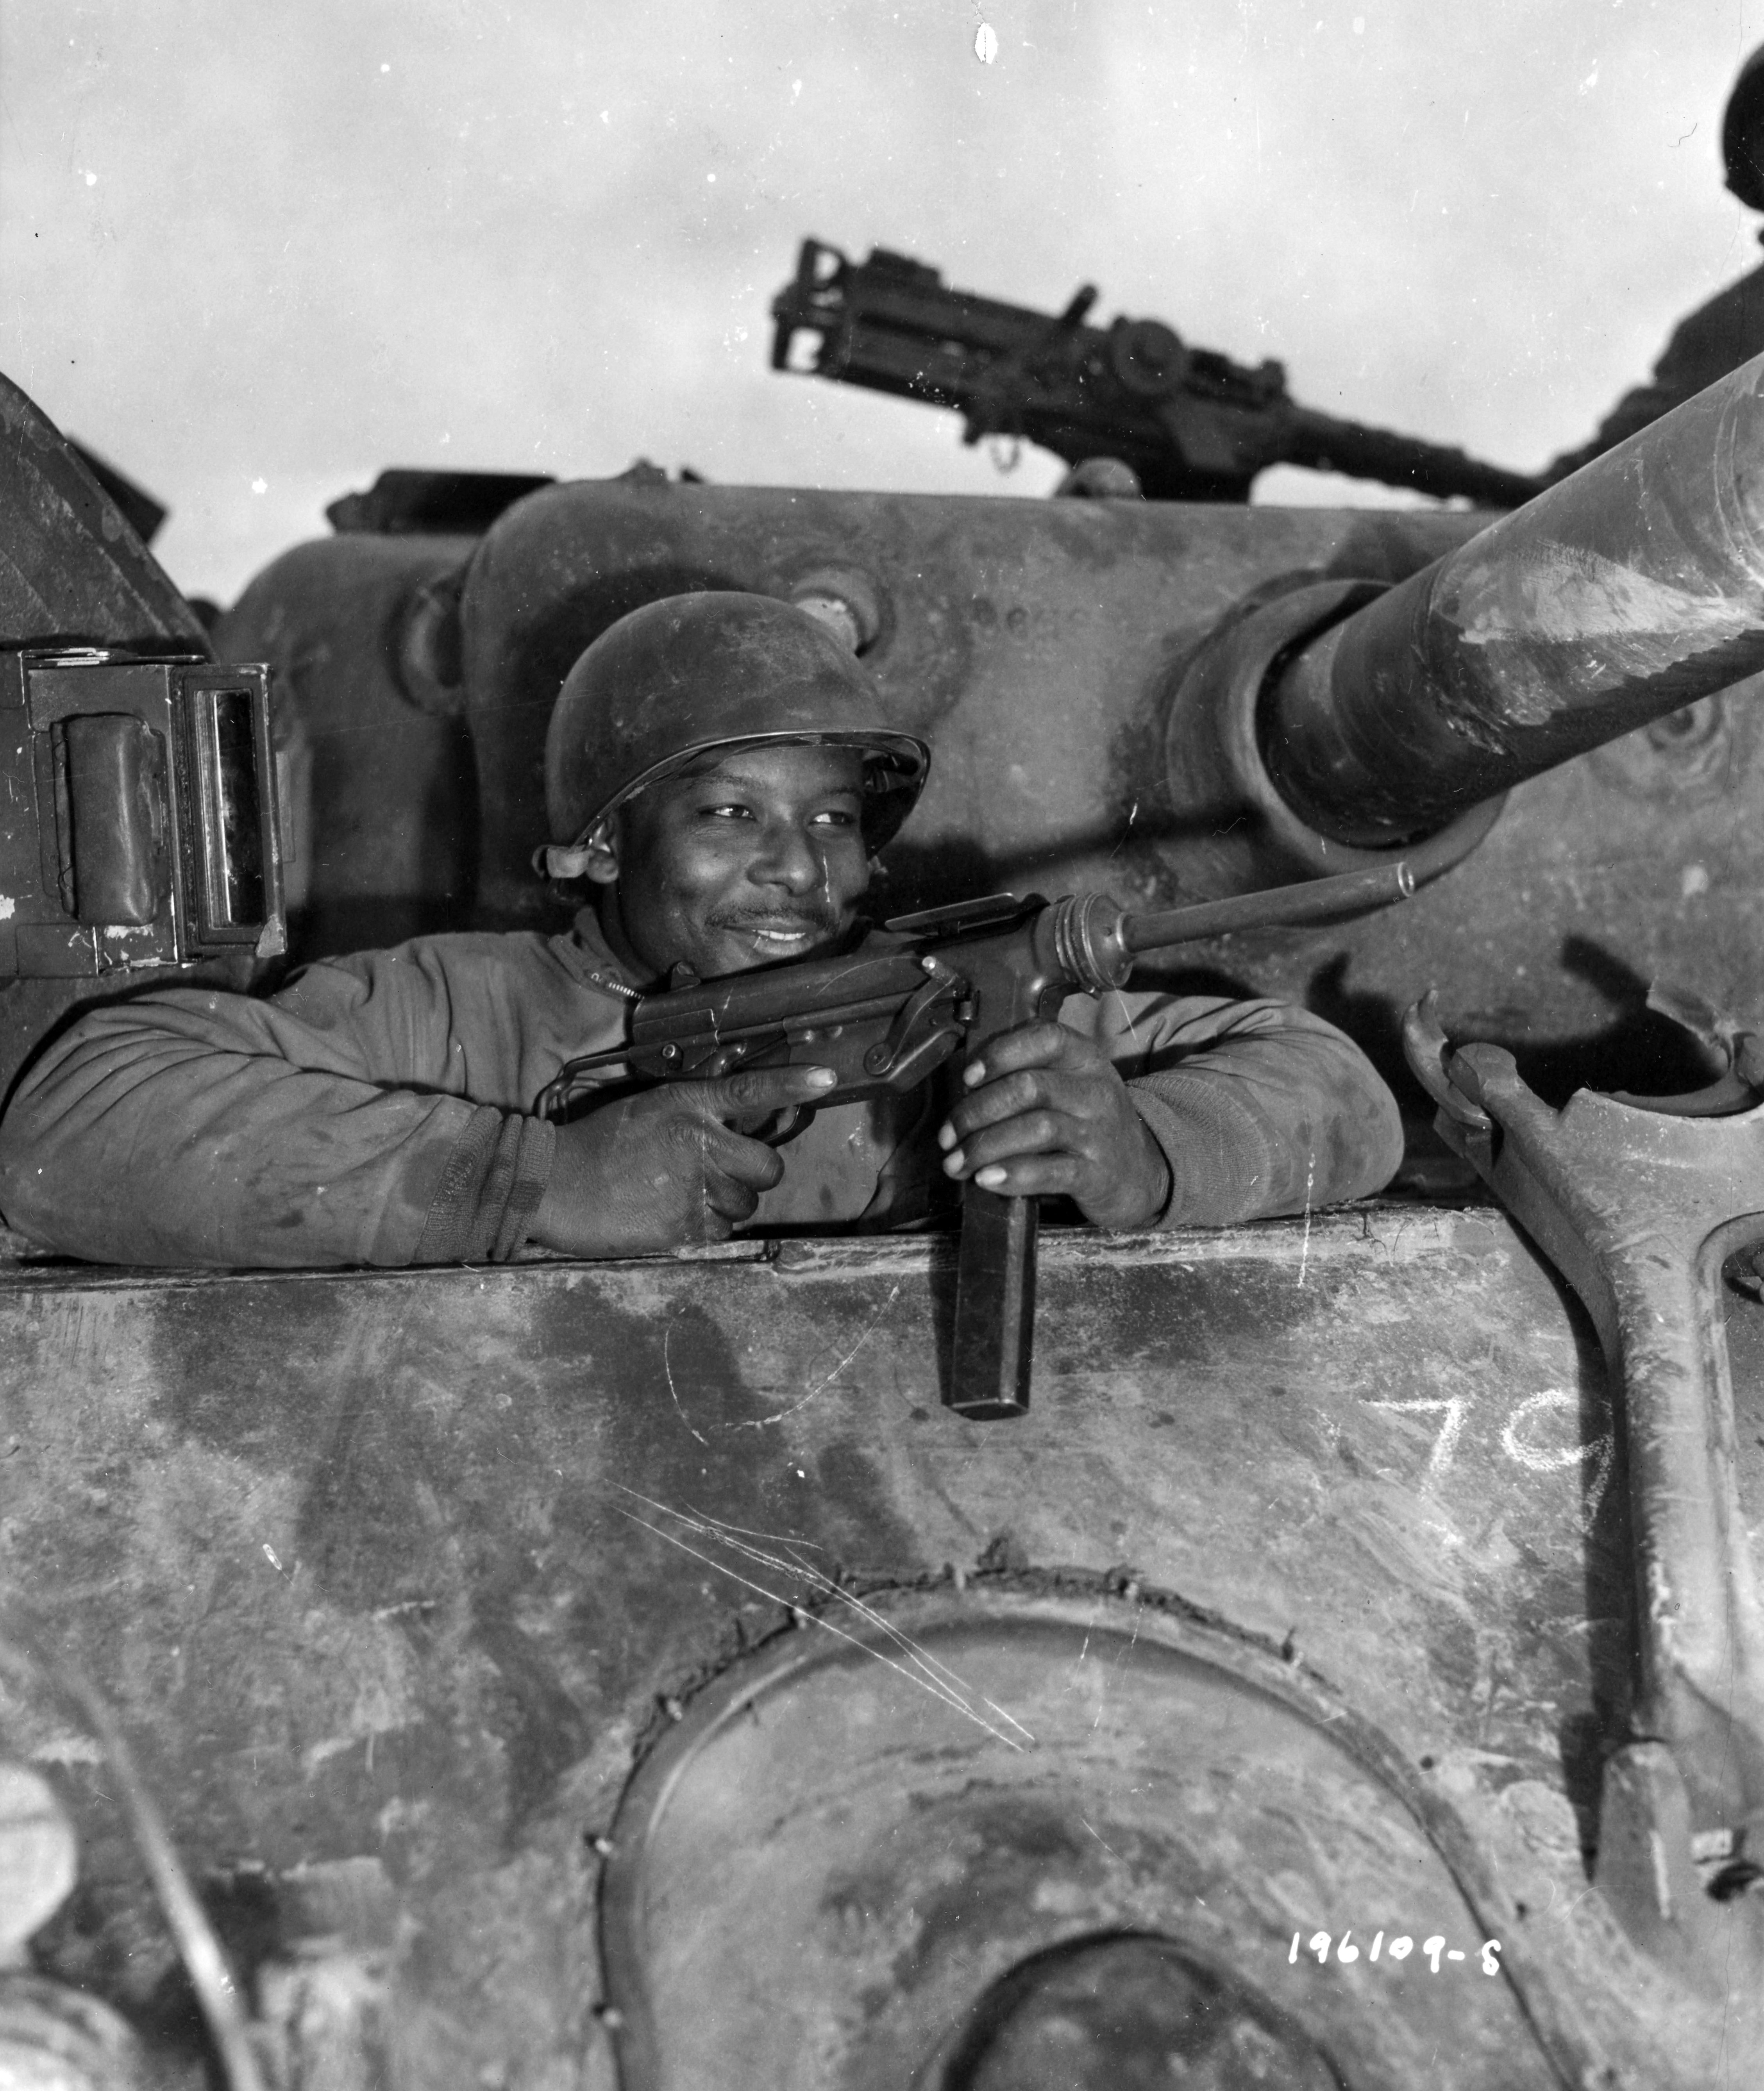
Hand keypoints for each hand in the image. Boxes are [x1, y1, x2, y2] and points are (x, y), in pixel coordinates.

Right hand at [530, 1064, 836, 1255]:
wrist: (559, 1185)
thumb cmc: (601, 1142)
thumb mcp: (651, 1106)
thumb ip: (698, 1108)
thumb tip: (737, 1114)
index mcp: (689, 1106)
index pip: (752, 1089)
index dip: (793, 1083)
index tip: (828, 1079)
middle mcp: (700, 1142)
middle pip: (768, 1166)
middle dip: (753, 1173)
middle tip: (722, 1171)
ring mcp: (696, 1186)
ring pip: (748, 1202)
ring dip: (727, 1201)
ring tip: (684, 1193)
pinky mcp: (687, 1224)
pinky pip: (724, 1229)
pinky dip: (708, 1225)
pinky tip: (675, 1213)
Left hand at [938, 1022, 1170, 1230]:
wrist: (1139, 1172)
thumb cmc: (1087, 1123)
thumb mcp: (1071, 1084)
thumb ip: (1028, 1073)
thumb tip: (965, 1087)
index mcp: (1085, 1059)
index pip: (1045, 1038)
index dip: (1001, 1053)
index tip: (967, 1078)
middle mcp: (1095, 1090)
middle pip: (1029, 1088)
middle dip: (977, 1112)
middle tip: (948, 1135)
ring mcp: (1099, 1133)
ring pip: (1036, 1128)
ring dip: (985, 1146)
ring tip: (957, 1163)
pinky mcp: (1097, 1174)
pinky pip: (1050, 1171)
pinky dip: (1013, 1175)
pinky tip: (986, 1180)